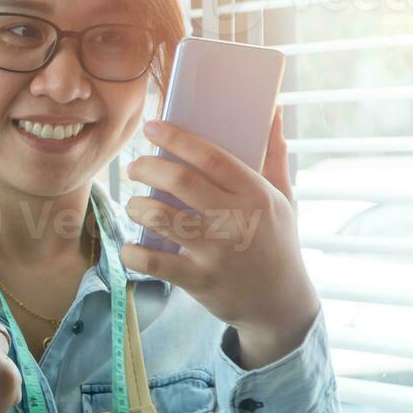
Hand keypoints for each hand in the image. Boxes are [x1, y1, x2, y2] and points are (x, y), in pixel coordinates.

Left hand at [123, 104, 319, 367]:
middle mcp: (236, 220)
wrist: (280, 304)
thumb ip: (273, 154)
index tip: (152, 127)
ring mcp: (216, 252)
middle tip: (135, 168)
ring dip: (137, 206)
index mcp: (255, 194)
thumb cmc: (277, 242)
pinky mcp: (199, 280)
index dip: (177, 139)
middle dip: (146, 168)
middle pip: (180, 182)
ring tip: (134, 205)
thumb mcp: (283, 198)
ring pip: (161, 217)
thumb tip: (272, 109)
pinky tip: (130, 245)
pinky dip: (133, 252)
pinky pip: (155, 262)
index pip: (211, 157)